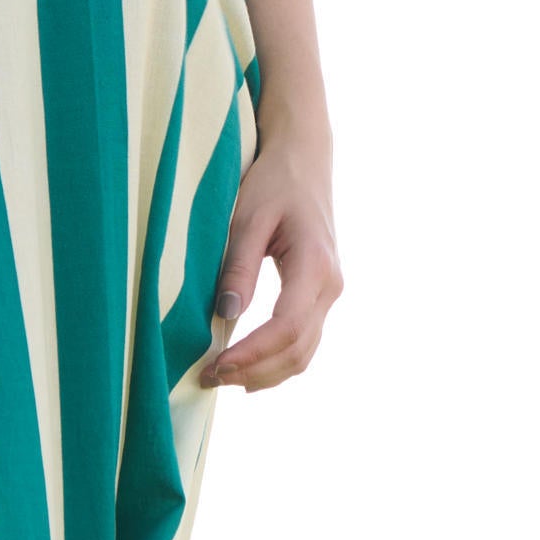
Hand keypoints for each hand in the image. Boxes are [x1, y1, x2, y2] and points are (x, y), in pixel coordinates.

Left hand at [198, 142, 339, 389]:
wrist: (305, 161)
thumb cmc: (274, 183)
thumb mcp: (247, 218)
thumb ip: (239, 266)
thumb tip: (226, 313)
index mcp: (315, 265)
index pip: (287, 327)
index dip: (253, 354)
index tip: (216, 365)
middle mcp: (330, 285)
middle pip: (299, 350)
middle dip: (254, 372)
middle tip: (208, 378)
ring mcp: (330, 293)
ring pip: (305, 353)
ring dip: (266, 374)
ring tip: (222, 377)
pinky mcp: (320, 295)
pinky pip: (304, 341)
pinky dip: (277, 361)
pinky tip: (248, 368)